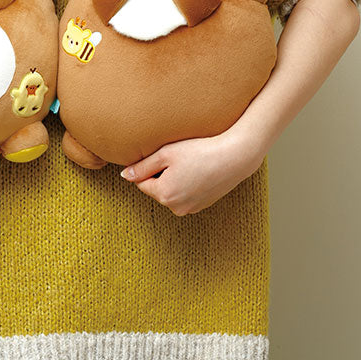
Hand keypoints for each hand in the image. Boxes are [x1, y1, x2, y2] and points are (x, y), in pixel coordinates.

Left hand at [120, 127, 267, 215]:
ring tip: (190, 163)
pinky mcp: (203, 205)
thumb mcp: (165, 154)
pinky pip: (186, 195)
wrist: (235, 156)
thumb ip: (142, 166)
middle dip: (162, 175)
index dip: (150, 167)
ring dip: (175, 180)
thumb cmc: (199, 150)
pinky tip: (199, 170)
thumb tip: (125, 175)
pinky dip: (188, 184)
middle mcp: (176, 207)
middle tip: (179, 158)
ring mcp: (191, 209)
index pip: (142, 183)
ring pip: (172, 192)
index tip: (164, 155)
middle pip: (157, 189)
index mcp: (164, 195)